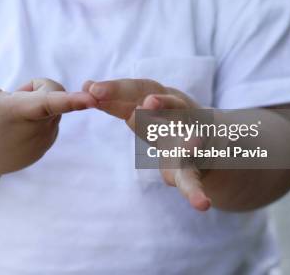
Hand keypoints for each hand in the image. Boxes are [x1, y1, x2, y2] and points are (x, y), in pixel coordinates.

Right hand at [0, 73, 96, 181]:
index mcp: (18, 114)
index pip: (49, 103)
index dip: (71, 100)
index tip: (92, 100)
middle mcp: (35, 130)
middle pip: (53, 92)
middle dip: (35, 90)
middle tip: (9, 100)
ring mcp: (42, 141)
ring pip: (54, 107)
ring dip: (37, 106)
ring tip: (11, 117)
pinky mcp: (45, 147)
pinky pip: (51, 122)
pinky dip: (38, 120)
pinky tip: (17, 130)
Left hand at [83, 78, 211, 211]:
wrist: (204, 145)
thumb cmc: (163, 123)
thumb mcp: (140, 111)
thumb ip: (116, 102)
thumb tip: (85, 85)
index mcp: (159, 100)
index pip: (137, 89)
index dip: (117, 89)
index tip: (93, 89)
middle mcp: (179, 115)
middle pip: (171, 105)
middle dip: (161, 104)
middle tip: (148, 104)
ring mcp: (193, 140)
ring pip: (192, 137)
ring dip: (191, 141)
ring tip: (189, 143)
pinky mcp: (194, 169)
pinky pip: (193, 181)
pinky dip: (196, 193)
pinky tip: (201, 205)